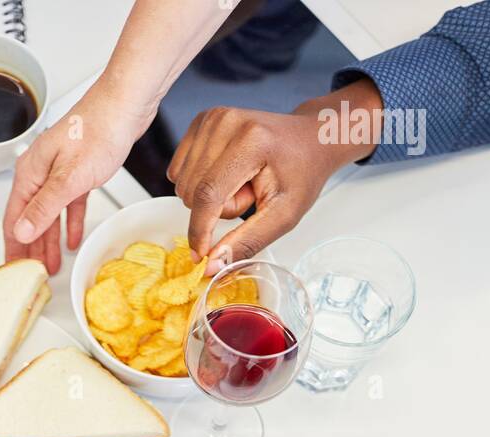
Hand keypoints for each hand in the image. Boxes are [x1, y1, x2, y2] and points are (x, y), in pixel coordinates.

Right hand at [4, 83, 147, 273]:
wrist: (125, 104)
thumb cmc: (98, 130)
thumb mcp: (68, 178)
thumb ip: (44, 207)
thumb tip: (22, 231)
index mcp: (30, 173)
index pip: (14, 218)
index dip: (14, 246)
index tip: (13, 268)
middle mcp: (41, 172)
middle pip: (29, 218)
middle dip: (30, 248)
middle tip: (30, 274)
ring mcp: (59, 172)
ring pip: (49, 214)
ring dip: (49, 240)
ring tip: (50, 265)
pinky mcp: (79, 172)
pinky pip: (69, 205)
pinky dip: (69, 224)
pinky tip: (72, 239)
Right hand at [167, 78, 381, 267]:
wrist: (310, 139)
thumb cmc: (301, 174)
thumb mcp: (283, 216)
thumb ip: (247, 242)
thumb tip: (212, 266)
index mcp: (251, 141)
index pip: (208, 195)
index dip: (199, 231)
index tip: (199, 256)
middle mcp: (225, 122)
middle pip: (193, 191)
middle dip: (216, 209)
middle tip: (250, 196)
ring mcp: (210, 118)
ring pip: (184, 183)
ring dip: (209, 196)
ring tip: (242, 183)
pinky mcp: (201, 120)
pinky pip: (179, 170)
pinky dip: (200, 181)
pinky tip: (227, 173)